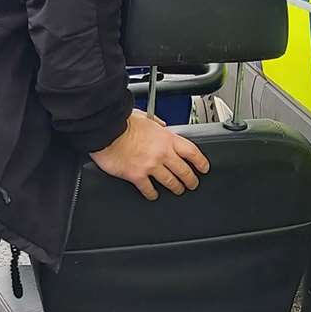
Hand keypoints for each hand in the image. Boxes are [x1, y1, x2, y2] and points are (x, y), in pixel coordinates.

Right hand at [89, 110, 210, 200]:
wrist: (106, 131)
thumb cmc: (122, 123)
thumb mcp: (145, 117)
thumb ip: (156, 123)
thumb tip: (161, 125)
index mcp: (166, 138)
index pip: (192, 152)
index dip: (201, 162)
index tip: (204, 167)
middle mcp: (162, 153)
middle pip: (184, 171)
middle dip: (191, 180)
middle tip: (193, 184)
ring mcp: (150, 166)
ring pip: (170, 182)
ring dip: (176, 188)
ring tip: (177, 190)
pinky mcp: (137, 175)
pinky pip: (148, 189)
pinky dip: (152, 194)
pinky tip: (153, 195)